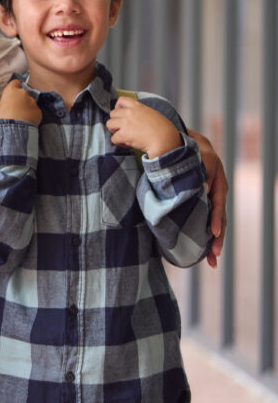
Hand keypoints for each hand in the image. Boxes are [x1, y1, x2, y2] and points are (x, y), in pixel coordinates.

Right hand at [0, 79, 40, 124]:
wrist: (12, 130)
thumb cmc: (1, 119)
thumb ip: (4, 105)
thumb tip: (6, 106)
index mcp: (11, 91)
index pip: (16, 82)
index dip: (15, 88)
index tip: (13, 94)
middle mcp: (23, 93)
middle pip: (23, 94)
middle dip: (21, 100)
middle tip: (16, 110)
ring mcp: (32, 102)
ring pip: (30, 103)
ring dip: (27, 108)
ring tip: (22, 118)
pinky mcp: (38, 111)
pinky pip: (35, 112)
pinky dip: (32, 116)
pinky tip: (27, 122)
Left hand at [106, 98, 181, 157]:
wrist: (165, 140)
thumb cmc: (164, 130)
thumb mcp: (153, 115)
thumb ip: (142, 114)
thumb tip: (136, 120)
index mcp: (138, 107)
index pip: (121, 100)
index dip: (118, 107)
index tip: (121, 115)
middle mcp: (130, 113)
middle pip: (112, 114)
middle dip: (116, 122)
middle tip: (124, 129)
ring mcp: (126, 123)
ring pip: (109, 124)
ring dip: (115, 131)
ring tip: (124, 136)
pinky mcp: (124, 134)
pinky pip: (113, 138)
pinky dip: (119, 143)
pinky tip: (128, 144)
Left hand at [187, 128, 226, 267]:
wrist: (183, 142)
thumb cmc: (187, 150)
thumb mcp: (192, 158)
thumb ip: (194, 173)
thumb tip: (199, 190)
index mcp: (216, 181)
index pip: (217, 204)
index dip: (214, 219)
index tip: (212, 234)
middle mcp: (216, 191)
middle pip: (219, 218)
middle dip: (216, 238)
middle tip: (213, 257)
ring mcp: (211, 197)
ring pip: (214, 222)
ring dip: (213, 241)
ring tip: (211, 261)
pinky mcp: (203, 200)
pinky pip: (207, 219)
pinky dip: (206, 234)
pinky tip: (204, 249)